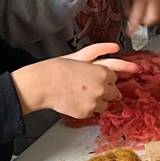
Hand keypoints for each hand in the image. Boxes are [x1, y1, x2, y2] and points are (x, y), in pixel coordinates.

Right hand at [11, 43, 137, 117]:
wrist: (44, 83)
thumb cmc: (59, 69)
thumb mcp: (81, 56)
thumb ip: (100, 55)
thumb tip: (115, 48)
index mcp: (103, 72)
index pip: (114, 77)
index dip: (107, 79)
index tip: (101, 80)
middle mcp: (103, 87)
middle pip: (114, 92)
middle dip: (106, 91)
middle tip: (92, 89)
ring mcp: (95, 101)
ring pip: (105, 104)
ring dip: (98, 100)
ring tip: (82, 95)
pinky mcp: (87, 112)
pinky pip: (93, 112)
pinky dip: (87, 108)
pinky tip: (76, 101)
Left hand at [121, 0, 159, 33]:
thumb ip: (126, 8)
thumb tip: (129, 19)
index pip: (138, 12)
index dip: (134, 24)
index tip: (130, 32)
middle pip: (154, 16)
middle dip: (145, 22)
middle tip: (139, 21)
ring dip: (153, 21)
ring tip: (146, 17)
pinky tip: (155, 15)